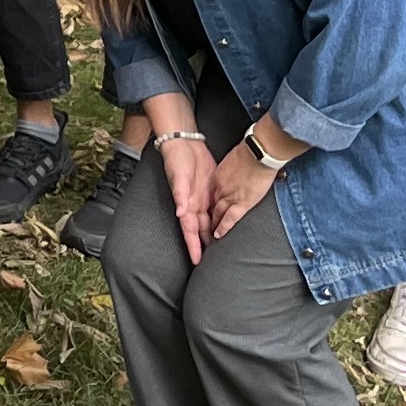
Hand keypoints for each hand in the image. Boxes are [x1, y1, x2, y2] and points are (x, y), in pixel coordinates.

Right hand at [160, 132, 216, 265]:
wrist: (185, 143)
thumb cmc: (178, 160)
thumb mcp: (178, 177)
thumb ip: (180, 194)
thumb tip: (180, 212)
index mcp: (186, 204)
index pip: (190, 231)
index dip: (193, 246)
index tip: (197, 261)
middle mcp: (194, 205)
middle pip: (202, 230)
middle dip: (206, 246)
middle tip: (215, 262)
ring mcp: (203, 198)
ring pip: (210, 221)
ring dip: (215, 234)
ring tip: (223, 249)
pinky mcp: (211, 190)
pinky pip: (217, 208)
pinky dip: (221, 217)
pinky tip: (227, 224)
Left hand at [207, 133, 288, 245]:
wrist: (258, 152)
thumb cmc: (250, 153)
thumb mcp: (234, 161)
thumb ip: (231, 171)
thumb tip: (235, 174)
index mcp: (218, 178)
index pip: (210, 195)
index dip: (206, 204)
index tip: (204, 212)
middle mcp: (220, 188)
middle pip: (210, 206)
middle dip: (205, 218)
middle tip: (201, 229)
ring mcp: (230, 196)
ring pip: (217, 214)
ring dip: (212, 226)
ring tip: (208, 236)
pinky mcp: (242, 202)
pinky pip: (230, 218)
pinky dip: (223, 227)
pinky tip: (219, 235)